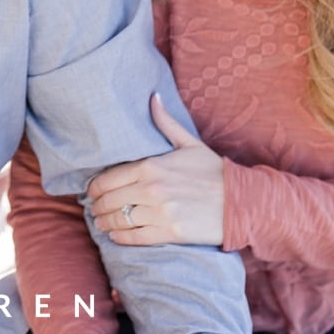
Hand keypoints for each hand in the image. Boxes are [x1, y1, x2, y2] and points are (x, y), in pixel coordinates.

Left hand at [87, 93, 225, 245]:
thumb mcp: (189, 143)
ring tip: (101, 223)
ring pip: (118, 219)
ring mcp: (160, 212)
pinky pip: (134, 237)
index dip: (94, 188)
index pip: (108, 179)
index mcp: (151, 166)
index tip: (91, 192)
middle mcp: (151, 189)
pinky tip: (115, 234)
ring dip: (104, 222)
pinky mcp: (169, 233)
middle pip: (109, 200)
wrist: (242, 201)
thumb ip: (165, 122)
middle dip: (97, 206)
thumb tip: (153, 97)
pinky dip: (119, 237)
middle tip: (93, 209)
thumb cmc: (214, 172)